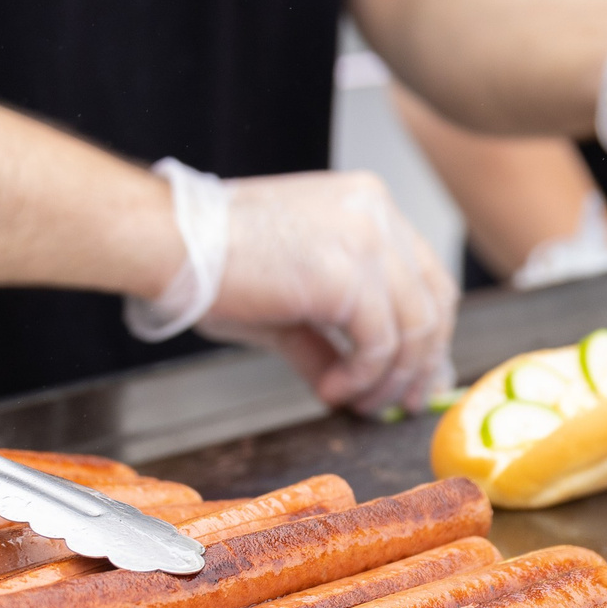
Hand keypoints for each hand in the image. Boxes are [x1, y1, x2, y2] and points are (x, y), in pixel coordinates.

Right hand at [129, 164, 455, 417]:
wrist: (171, 241)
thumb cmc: (214, 264)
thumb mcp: (290, 304)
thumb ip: (331, 340)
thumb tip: (352, 387)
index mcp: (368, 204)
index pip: (426, 274)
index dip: (428, 332)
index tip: (417, 375)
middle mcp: (377, 212)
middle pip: (435, 300)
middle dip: (423, 361)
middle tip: (403, 404)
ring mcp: (368, 238)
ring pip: (415, 327)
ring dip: (390, 378)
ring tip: (357, 403)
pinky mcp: (349, 273)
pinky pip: (382, 343)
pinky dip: (364, 377)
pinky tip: (333, 390)